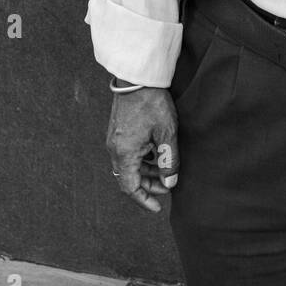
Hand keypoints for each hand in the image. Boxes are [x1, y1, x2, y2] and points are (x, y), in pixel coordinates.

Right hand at [106, 88, 178, 213]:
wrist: (137, 77)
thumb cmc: (152, 103)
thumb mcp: (166, 133)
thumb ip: (168, 160)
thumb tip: (170, 183)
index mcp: (125, 153)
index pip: (130, 187)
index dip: (144, 200)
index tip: (158, 207)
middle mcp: (115, 149)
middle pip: (128, 178)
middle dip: (148, 185)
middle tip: (168, 185)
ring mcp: (114, 140)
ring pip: (128, 166)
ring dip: (146, 172)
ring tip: (165, 170)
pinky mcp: (117, 131)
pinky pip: (127, 153)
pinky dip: (141, 159)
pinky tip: (156, 153)